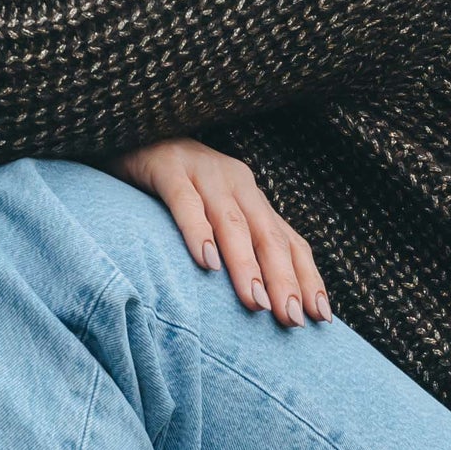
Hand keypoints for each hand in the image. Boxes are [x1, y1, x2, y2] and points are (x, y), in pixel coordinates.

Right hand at [109, 138, 329, 327]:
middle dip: (284, 280)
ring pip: (233, 223)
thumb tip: (257, 302)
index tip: (321, 317)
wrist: (130, 131)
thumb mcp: (210, 213)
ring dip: (247, 265)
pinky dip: (198, 231)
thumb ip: (234, 246)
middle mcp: (237, 183)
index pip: (289, 241)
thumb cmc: (170, 185)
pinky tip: (206, 263)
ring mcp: (204, 173)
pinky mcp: (167, 167)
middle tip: (291, 319)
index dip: (307, 278)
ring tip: (256, 302)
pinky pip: (186, 202)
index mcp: (252, 198)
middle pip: (268, 237)